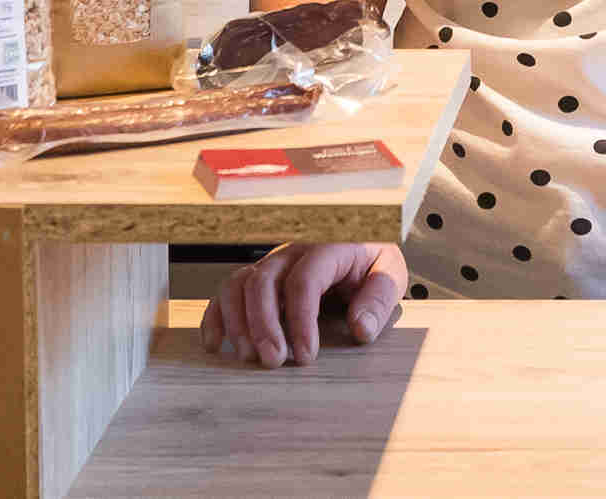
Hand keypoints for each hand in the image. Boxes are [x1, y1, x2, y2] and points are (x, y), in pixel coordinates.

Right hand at [199, 241, 408, 367]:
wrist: (363, 243)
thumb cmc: (373, 261)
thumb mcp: (389, 273)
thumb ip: (379, 298)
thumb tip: (360, 329)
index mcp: (328, 246)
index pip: (304, 280)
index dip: (301, 320)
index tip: (307, 356)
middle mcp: (293, 251)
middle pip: (263, 281)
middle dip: (263, 325)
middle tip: (273, 361)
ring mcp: (272, 262)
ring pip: (239, 284)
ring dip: (237, 322)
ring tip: (248, 356)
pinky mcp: (259, 276)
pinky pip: (228, 290)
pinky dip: (216, 316)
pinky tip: (215, 344)